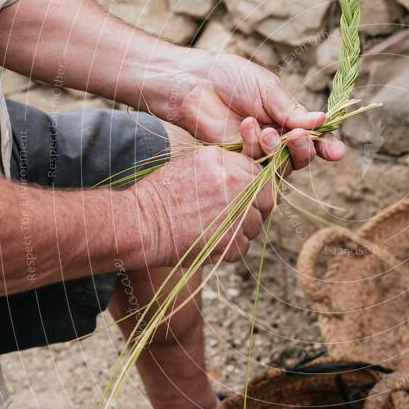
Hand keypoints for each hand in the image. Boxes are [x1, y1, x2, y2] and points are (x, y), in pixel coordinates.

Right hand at [134, 146, 274, 265]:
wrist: (140, 223)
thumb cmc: (162, 194)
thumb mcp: (194, 165)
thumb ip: (226, 167)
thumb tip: (253, 176)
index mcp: (226, 162)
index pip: (260, 174)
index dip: (255, 187)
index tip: (244, 195)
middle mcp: (235, 185)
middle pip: (268, 198)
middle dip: (257, 207)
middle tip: (237, 214)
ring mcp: (235, 213)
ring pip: (256, 224)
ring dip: (243, 228)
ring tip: (216, 228)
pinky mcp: (230, 241)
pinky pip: (244, 245)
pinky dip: (231, 246)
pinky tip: (211, 240)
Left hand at [173, 52, 344, 169]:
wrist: (195, 82)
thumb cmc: (232, 78)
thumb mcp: (269, 89)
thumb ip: (293, 110)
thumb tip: (322, 121)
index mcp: (288, 118)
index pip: (314, 136)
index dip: (327, 146)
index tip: (338, 152)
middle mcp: (277, 137)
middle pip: (302, 155)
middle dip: (306, 149)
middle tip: (299, 136)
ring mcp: (258, 150)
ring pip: (282, 164)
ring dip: (280, 148)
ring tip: (268, 130)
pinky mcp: (238, 159)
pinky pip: (256, 162)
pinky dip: (255, 144)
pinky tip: (248, 126)